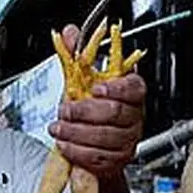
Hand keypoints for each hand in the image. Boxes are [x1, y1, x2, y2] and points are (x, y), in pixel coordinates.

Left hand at [48, 24, 145, 177]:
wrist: (90, 143)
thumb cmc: (89, 110)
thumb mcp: (80, 80)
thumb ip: (76, 56)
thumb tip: (69, 33)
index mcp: (131, 92)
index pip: (134, 88)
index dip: (116, 88)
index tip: (96, 88)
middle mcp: (134, 116)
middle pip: (115, 113)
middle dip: (85, 112)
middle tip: (65, 109)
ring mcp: (128, 139)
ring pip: (105, 137)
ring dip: (76, 133)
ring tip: (58, 127)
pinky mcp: (118, 159)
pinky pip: (99, 156)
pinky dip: (77, 150)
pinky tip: (65, 143)